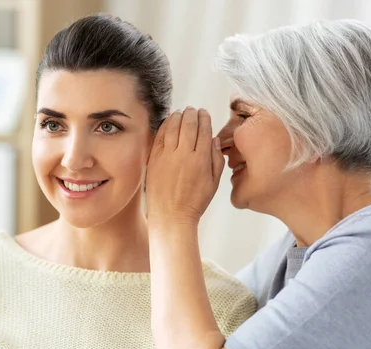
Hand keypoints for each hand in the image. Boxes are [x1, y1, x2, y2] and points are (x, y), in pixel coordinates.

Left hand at [146, 107, 224, 227]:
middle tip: (193, 110)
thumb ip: (216, 160)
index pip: (204, 131)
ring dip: (178, 116)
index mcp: (201, 160)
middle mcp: (184, 155)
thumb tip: (214, 140)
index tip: (204, 113)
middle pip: (188, 125)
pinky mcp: (154, 160)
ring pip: (173, 127)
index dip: (204, 119)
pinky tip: (168, 122)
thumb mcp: (213, 184)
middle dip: (192, 114)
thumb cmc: (194, 203)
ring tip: (181, 112)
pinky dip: (164, 125)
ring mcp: (167, 156)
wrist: (171, 217)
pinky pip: (159, 136)